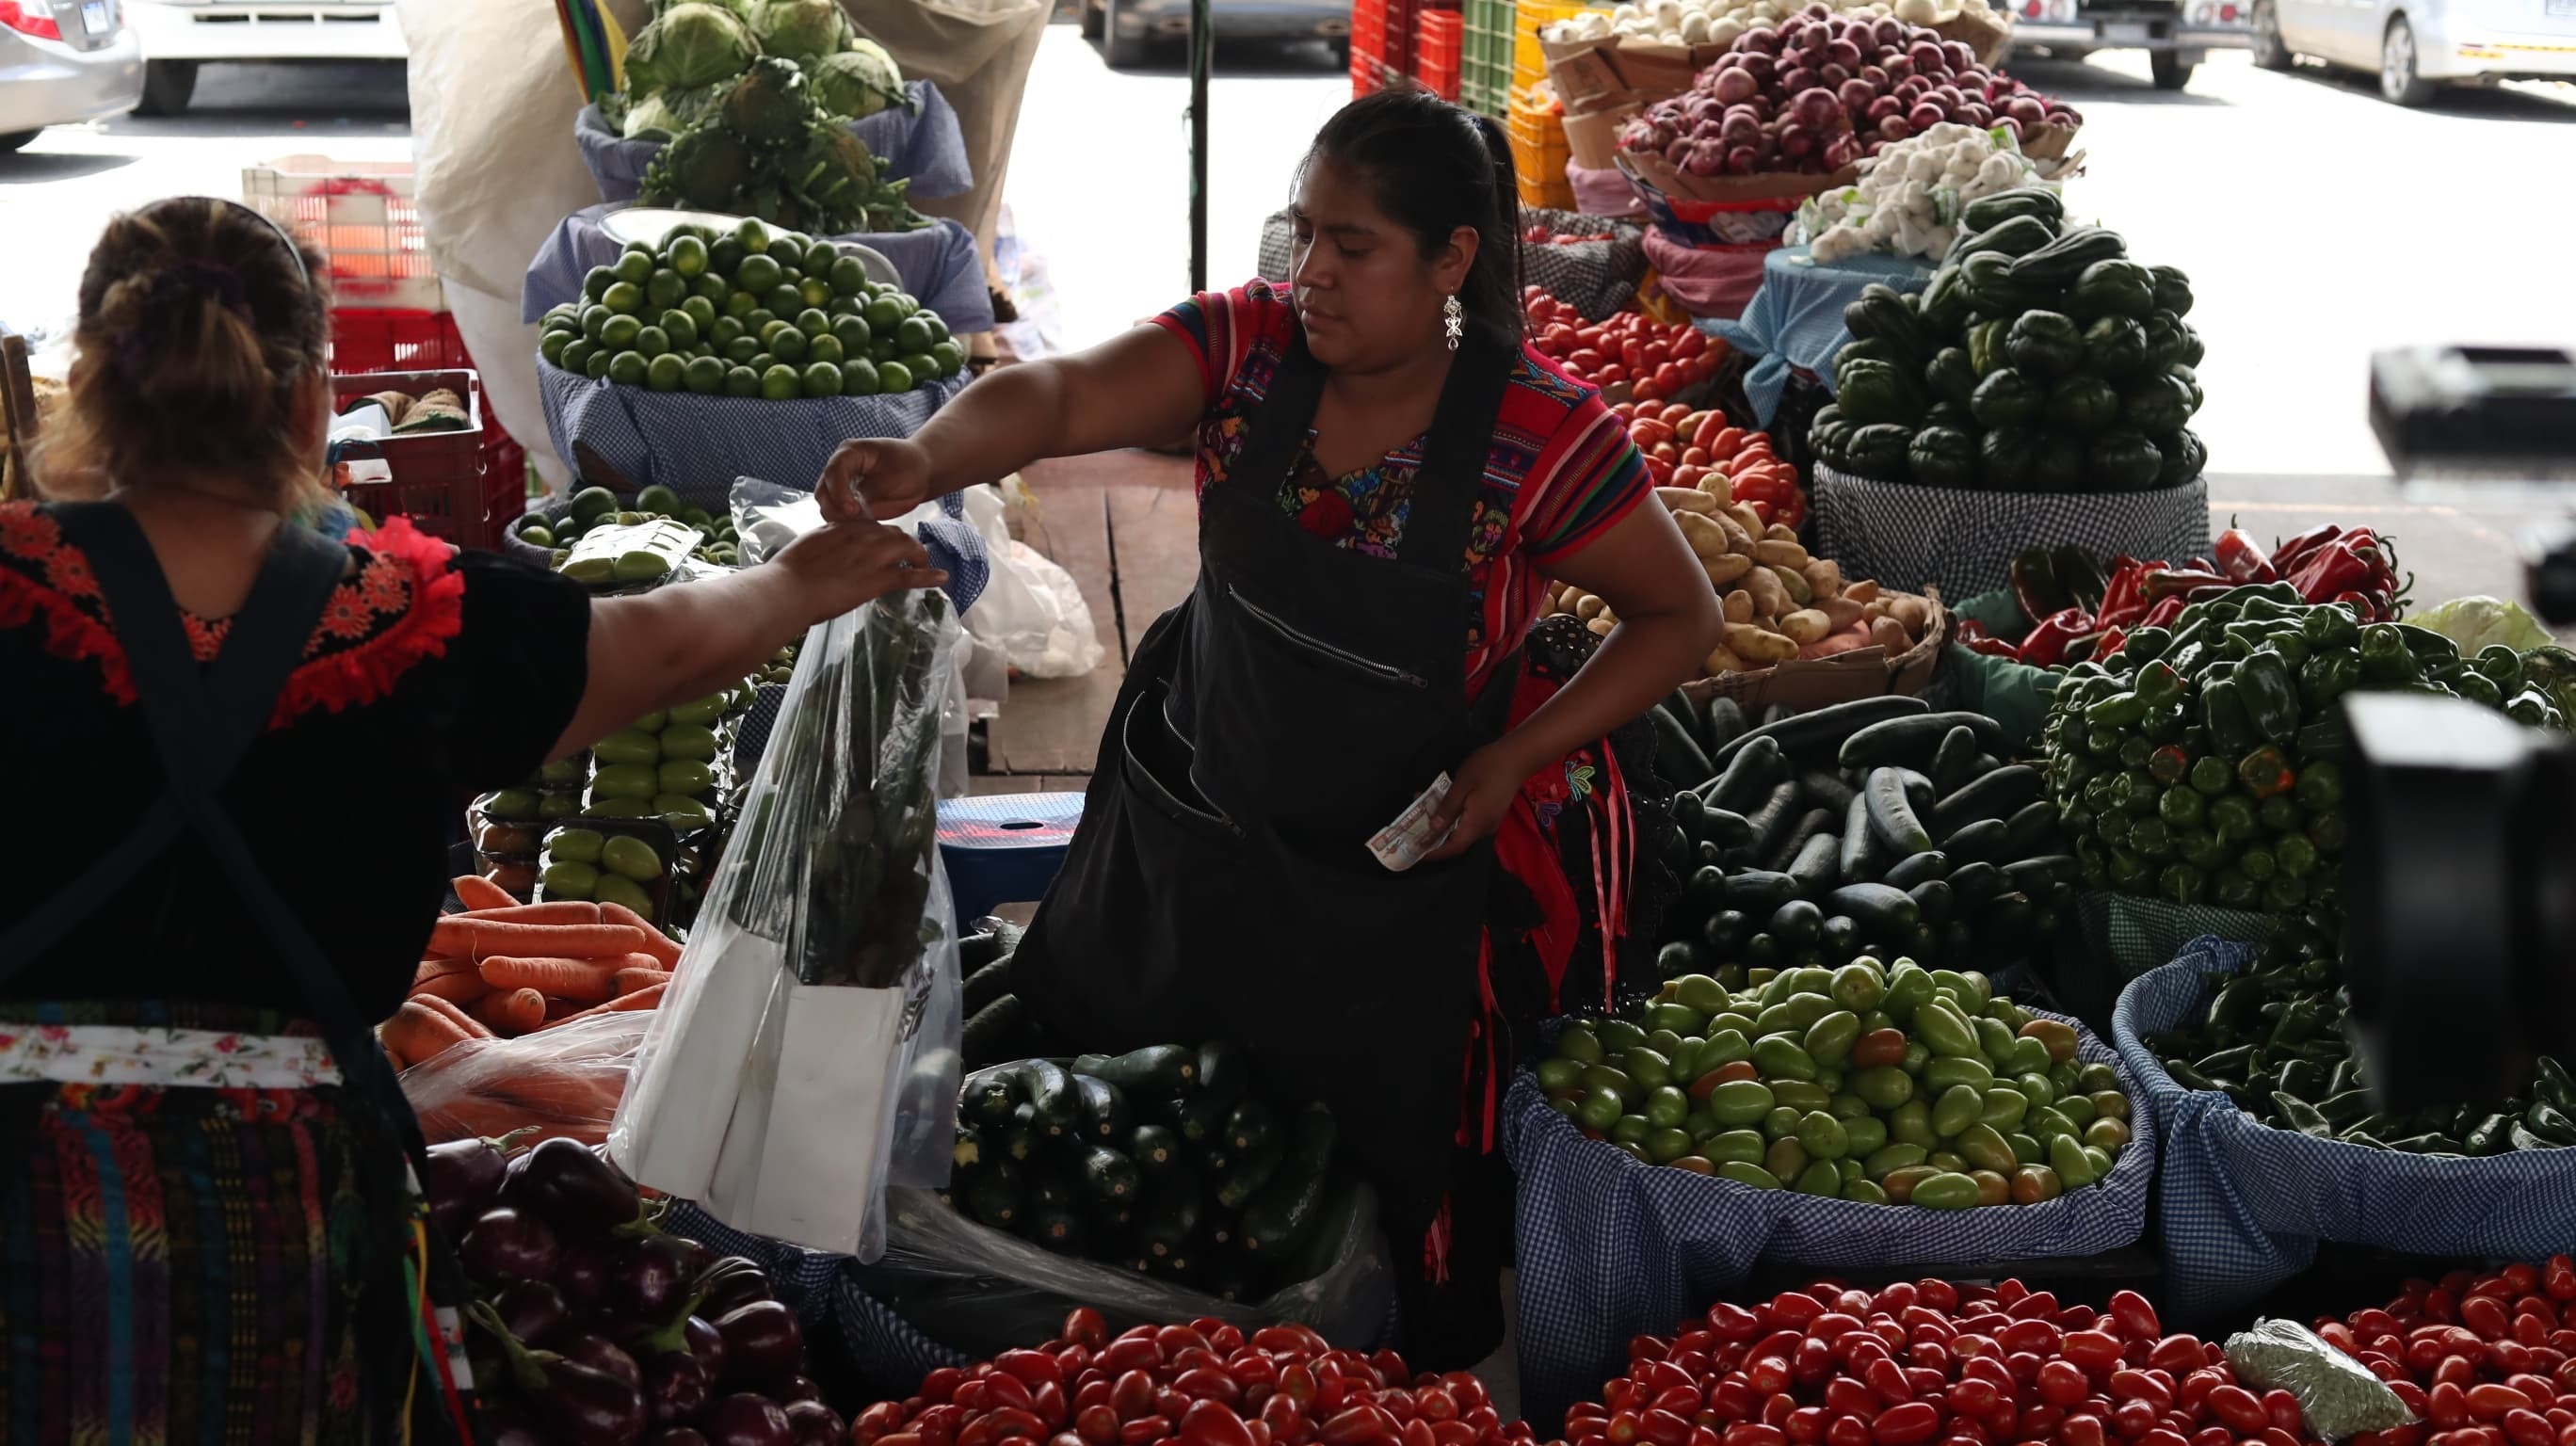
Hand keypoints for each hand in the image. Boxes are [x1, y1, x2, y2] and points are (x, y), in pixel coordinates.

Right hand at [771, 518, 946, 623]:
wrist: (787, 588)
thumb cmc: (788, 574)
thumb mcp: (807, 549)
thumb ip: (823, 546)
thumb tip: (824, 554)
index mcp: (842, 527)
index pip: (871, 524)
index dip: (881, 534)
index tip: (885, 541)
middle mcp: (861, 536)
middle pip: (893, 533)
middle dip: (903, 543)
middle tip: (909, 554)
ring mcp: (872, 556)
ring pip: (905, 548)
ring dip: (917, 556)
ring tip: (923, 563)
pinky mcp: (877, 579)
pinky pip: (909, 575)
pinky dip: (928, 576)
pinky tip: (942, 578)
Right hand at [819, 436, 935, 520]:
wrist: (920, 474)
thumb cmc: (909, 467)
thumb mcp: (893, 477)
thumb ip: (869, 492)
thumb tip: (851, 511)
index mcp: (850, 452)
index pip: (834, 471)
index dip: (839, 492)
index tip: (852, 510)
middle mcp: (840, 468)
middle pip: (824, 490)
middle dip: (836, 509)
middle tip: (857, 521)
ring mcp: (840, 486)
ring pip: (827, 506)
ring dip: (840, 519)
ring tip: (863, 526)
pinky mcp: (846, 503)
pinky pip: (838, 516)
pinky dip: (846, 525)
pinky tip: (862, 530)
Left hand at [1423, 739, 1539, 861]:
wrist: (1519, 756)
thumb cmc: (1488, 767)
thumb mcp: (1462, 784)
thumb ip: (1447, 808)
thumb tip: (1433, 828)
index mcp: (1477, 823)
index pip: (1454, 847)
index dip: (1435, 852)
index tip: (1417, 852)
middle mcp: (1485, 827)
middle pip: (1457, 841)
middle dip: (1435, 838)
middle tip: (1414, 831)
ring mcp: (1490, 821)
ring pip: (1462, 830)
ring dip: (1443, 825)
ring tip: (1424, 812)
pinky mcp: (1492, 812)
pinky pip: (1469, 821)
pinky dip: (1453, 818)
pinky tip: (1442, 804)